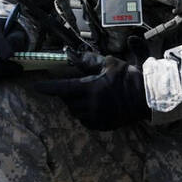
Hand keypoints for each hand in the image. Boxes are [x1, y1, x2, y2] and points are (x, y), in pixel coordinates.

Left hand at [31, 44, 148, 129]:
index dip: (47, 87)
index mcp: (91, 88)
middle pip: (68, 101)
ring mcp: (97, 117)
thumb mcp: (109, 63)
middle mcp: (91, 105)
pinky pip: (86, 121)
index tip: (35, 86)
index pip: (62, 88)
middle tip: (77, 87)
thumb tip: (72, 55)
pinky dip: (86, 114)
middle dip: (68, 94)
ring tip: (89, 96)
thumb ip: (89, 61)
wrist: (146, 98)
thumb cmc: (128, 77)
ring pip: (76, 112)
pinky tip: (95, 107)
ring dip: (77, 104)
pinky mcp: (103, 126)